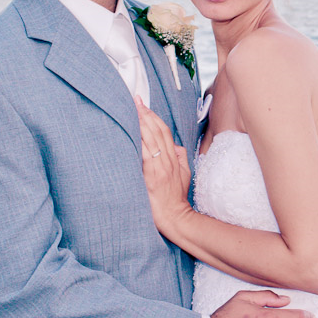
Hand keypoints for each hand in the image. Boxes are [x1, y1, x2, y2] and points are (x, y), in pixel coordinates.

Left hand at [135, 96, 193, 230]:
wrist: (175, 217)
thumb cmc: (176, 197)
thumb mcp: (185, 174)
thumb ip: (180, 157)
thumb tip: (174, 145)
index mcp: (174, 158)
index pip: (164, 132)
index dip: (154, 117)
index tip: (143, 105)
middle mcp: (167, 160)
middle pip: (157, 131)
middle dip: (146, 114)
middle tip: (135, 100)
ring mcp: (160, 167)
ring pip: (152, 139)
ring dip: (142, 123)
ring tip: (132, 109)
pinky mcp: (152, 176)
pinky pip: (146, 154)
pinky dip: (140, 141)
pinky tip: (132, 131)